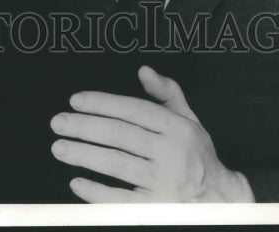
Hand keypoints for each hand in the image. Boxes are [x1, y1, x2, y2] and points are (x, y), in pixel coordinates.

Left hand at [50, 65, 253, 202]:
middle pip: (120, 135)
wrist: (220, 200)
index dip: (103, 103)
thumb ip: (167, 93)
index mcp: (176, 128)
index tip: (75, 100)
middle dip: (85, 127)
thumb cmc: (197, 155)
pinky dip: (97, 192)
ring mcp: (163, 183)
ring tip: (59, 148)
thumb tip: (143, 69)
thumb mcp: (189, 120)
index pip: (133, 109)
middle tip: (58, 123)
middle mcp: (171, 153)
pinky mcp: (155, 208)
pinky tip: (76, 183)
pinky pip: (121, 200)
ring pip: (117, 164)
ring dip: (84, 155)